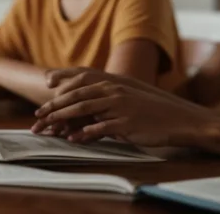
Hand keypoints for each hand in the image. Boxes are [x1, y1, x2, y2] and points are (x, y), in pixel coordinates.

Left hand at [31, 68, 217, 147]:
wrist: (181, 119)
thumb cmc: (155, 111)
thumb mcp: (131, 98)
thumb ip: (110, 99)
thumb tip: (91, 107)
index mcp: (115, 82)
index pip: (81, 79)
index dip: (62, 84)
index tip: (45, 90)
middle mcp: (115, 90)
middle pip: (77, 95)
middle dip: (54, 106)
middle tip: (38, 116)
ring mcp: (120, 105)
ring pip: (84, 109)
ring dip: (63, 119)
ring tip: (48, 128)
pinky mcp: (127, 122)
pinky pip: (101, 128)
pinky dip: (85, 133)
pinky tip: (73, 139)